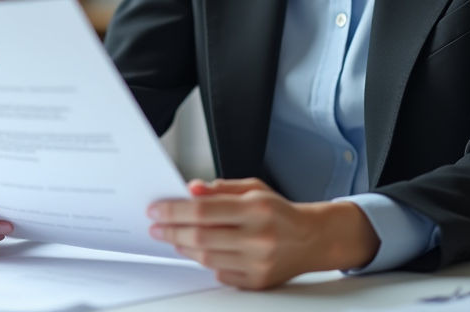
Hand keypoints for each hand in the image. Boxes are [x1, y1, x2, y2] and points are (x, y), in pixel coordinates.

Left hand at [147, 178, 379, 288]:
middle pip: (200, 237)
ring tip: (175, 237)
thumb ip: (220, 188)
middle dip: (171, 231)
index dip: (174, 210)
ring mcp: (258, 262)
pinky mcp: (258, 281)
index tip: (157, 210)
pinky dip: (205, 262)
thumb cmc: (281, 212)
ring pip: (207, 258)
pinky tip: (198, 251)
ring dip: (184, 247)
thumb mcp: (253, 189)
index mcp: (256, 209)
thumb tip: (191, 189)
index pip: (203, 210)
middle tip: (157, 227)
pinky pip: (219, 274)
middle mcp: (258, 237)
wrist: (312, 239)